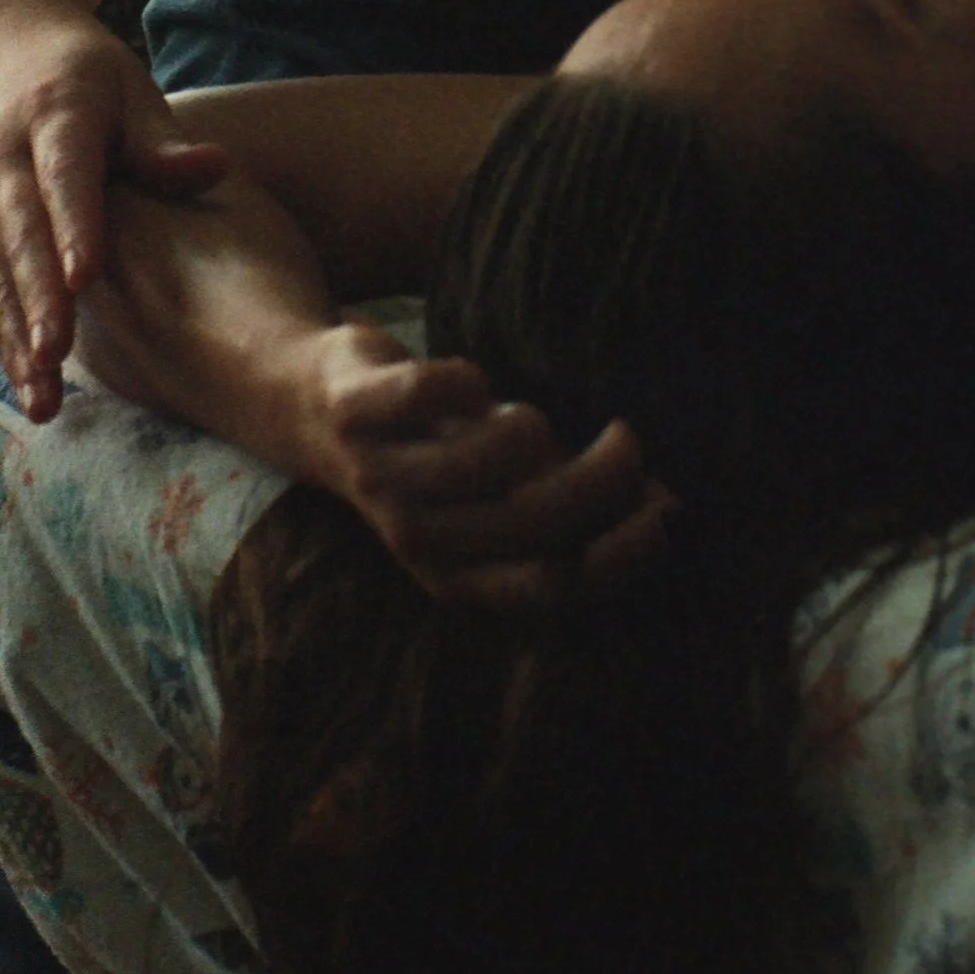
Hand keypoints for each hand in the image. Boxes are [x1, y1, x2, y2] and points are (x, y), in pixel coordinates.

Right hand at [0, 0, 226, 420]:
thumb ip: (162, 142)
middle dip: (38, 301)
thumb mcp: (129, 87)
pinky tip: (23, 382)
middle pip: (21, 236)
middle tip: (56, 358)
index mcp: (54, 117)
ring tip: (39, 398)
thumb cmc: (85, 72)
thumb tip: (216, 168)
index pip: (63, 177)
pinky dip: (0, 334)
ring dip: (15, 337)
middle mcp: (5, 159)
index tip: (86, 278)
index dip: (73, 226)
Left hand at [301, 321, 673, 616]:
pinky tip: (472, 384)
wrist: (306, 402)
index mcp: (455, 575)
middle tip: (630, 439)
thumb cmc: (431, 450)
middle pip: (534, 527)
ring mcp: (381, 478)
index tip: (668, 510)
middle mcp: (417, 540)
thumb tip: (667, 505)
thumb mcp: (497, 494)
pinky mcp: (353, 414)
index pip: (551, 593)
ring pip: (489, 460)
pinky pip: (432, 393)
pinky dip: (467, 380)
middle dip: (602, 482)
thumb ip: (567, 503)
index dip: (619, 556)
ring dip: (530, 429)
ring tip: (529, 414)